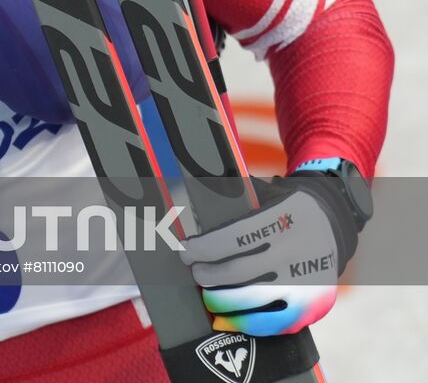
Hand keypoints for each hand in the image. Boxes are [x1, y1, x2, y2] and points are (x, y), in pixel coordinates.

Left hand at [180, 171, 362, 335]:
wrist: (333, 224)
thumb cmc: (285, 208)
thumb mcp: (265, 193)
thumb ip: (231, 200)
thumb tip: (190, 207)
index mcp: (281, 219)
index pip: (231, 238)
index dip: (203, 249)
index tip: (185, 252)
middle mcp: (296, 252)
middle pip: (238, 272)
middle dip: (207, 275)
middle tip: (196, 273)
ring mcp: (307, 283)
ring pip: (252, 300)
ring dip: (221, 301)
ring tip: (207, 296)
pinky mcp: (314, 305)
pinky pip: (274, 323)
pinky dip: (245, 324)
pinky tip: (224, 320)